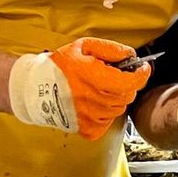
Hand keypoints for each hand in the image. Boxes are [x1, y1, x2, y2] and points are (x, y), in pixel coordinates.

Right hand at [8, 37, 150, 139]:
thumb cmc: (59, 66)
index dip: (141, 74)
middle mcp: (95, 100)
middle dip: (126, 84)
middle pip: (128, 95)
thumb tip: (131, 55)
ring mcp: (92, 117)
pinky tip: (94, 103)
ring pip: (119, 108)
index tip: (142, 68)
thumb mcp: (84, 47)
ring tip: (99, 89)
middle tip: (115, 77)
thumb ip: (110, 49)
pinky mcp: (88, 129)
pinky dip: (106, 112)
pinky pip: (109, 121)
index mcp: (94, 78)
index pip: (131, 82)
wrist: (35, 89)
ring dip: (115, 98)